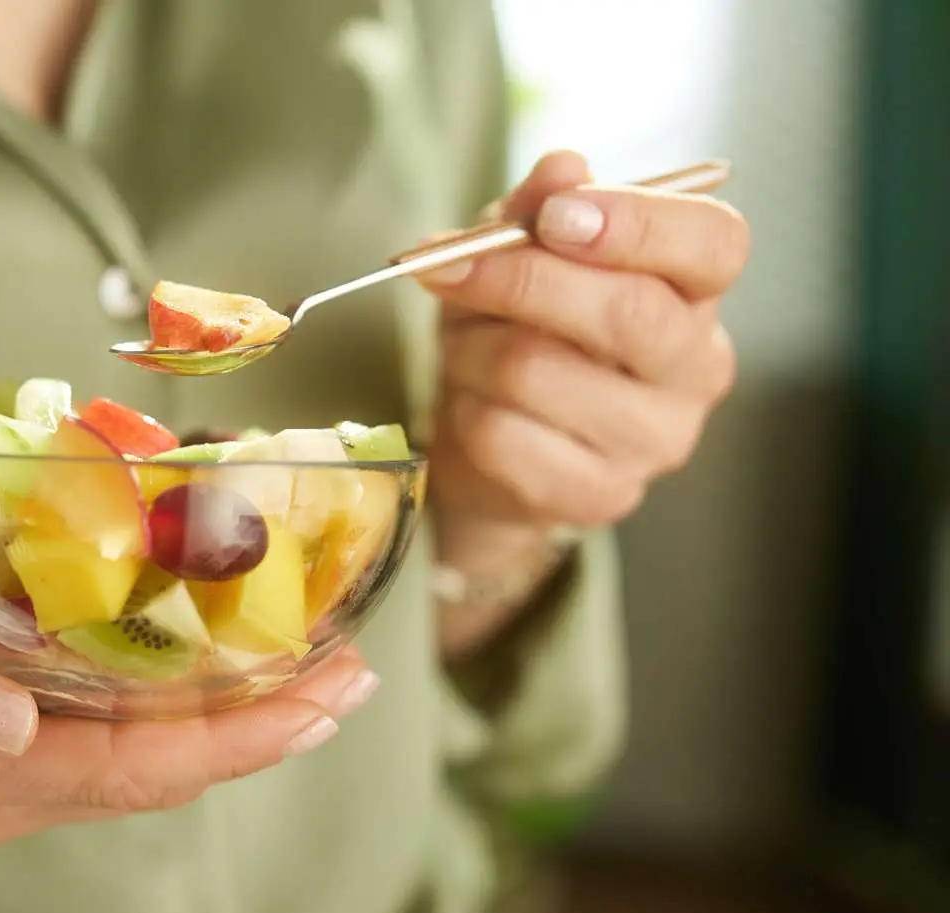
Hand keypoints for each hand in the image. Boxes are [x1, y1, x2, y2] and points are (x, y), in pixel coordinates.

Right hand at [0, 511, 380, 846]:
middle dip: (264, 727)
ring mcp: (13, 767)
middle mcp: (0, 788)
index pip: (127, 770)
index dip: (231, 738)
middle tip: (357, 671)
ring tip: (326, 664)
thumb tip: (1, 722)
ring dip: (243, 714)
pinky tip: (240, 657)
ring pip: (152, 755)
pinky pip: (126, 730)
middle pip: (160, 772)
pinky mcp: (21, 734)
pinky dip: (194, 698)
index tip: (315, 693)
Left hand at [420, 150, 748, 534]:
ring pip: (539, 370)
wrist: (493, 452)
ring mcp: (655, 441)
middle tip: (447, 265)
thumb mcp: (517, 256)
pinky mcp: (599, 496)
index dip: (636, 223)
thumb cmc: (518, 332)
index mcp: (695, 293)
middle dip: (521, 281)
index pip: (715, 245)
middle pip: (628, 312)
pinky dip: (463, 408)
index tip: (555, 214)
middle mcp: (696, 369)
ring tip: (458, 348)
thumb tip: (562, 167)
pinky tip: (472, 406)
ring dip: (468, 348)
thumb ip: (536, 209)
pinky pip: (502, 434)